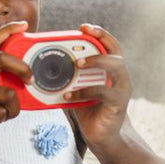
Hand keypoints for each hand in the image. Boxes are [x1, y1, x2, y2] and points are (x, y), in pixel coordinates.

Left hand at [64, 24, 130, 147]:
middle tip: (80, 44)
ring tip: (76, 64)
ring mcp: (121, 89)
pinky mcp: (117, 104)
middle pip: (116, 52)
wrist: (102, 136)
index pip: (110, 45)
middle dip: (99, 42)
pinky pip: (102, 92)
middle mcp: (120, 77)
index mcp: (111, 70)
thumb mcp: (78, 88)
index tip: (84, 27)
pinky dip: (83, 91)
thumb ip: (69, 76)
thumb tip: (43, 65)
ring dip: (96, 61)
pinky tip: (68, 95)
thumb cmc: (89, 109)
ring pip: (116, 67)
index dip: (100, 33)